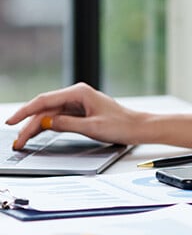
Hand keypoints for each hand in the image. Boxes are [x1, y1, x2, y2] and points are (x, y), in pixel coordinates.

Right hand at [5, 82, 141, 147]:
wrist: (136, 127)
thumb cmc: (120, 124)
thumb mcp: (92, 127)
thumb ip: (67, 124)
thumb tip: (46, 123)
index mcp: (79, 93)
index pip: (45, 100)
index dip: (26, 111)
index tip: (12, 120)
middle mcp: (77, 95)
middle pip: (46, 109)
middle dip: (29, 124)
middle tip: (17, 141)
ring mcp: (78, 104)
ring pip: (50, 114)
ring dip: (36, 127)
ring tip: (22, 141)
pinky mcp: (80, 113)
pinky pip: (58, 118)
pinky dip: (47, 127)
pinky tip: (36, 133)